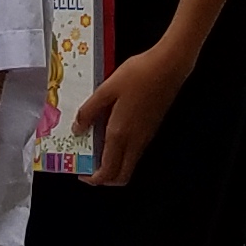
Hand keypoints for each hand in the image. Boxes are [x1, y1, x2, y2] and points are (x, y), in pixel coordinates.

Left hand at [74, 39, 184, 187]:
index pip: (108, 172)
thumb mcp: (106, 89)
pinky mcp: (151, 128)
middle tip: (89, 166)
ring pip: (129, 164)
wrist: (168, 66)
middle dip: (105, 178)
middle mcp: (135, 141)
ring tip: (96, 147)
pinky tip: (111, 132)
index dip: (94, 179)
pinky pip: (134, 151)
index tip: (82, 174)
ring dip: (113, 164)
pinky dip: (121, 152)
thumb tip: (77, 129)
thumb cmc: (138, 74)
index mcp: (121, 134)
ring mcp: (146, 136)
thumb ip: (89, 111)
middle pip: (122, 176)